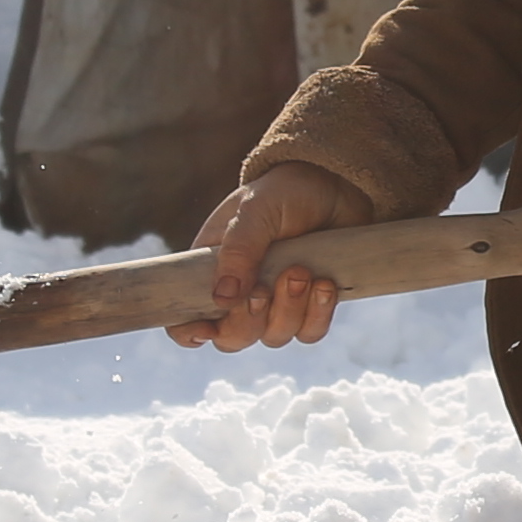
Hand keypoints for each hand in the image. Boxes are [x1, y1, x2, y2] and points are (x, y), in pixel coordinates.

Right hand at [174, 162, 373, 349]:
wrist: (335, 184)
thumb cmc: (285, 192)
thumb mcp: (255, 211)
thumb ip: (238, 250)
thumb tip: (223, 298)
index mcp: (211, 269)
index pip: (185, 317)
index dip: (189, 332)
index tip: (207, 329)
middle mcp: (240, 292)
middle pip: (232, 337)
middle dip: (249, 320)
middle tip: (266, 286)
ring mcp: (277, 302)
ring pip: (274, 336)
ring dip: (289, 310)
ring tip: (302, 271)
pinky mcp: (311, 305)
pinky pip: (309, 332)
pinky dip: (317, 314)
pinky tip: (324, 284)